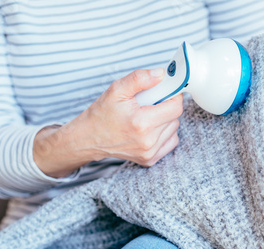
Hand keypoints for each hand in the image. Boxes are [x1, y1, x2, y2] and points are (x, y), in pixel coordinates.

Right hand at [34, 69, 182, 177]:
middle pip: (175, 118)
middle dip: (166, 107)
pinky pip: (169, 142)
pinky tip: (149, 130)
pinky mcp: (149, 160)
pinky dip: (164, 134)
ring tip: (146, 117)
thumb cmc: (101, 114)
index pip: (175, 108)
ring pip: (173, 130)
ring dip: (165, 121)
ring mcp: (149, 153)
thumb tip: (161, 74)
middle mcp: (147, 141)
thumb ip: (139, 79)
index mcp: (141, 123)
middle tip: (149, 104)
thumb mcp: (116, 90)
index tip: (166, 92)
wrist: (88, 139)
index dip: (173, 96)